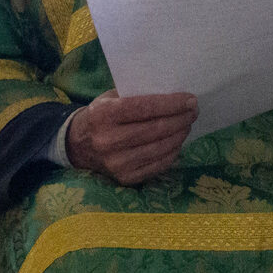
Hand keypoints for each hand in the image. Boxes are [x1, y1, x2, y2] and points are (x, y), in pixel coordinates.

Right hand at [66, 90, 197, 185]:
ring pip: (160, 147)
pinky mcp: (125, 178)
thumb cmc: (101, 114)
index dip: (172, 104)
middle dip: (181, 118)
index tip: (191, 100)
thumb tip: (173, 93)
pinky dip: (173, 152)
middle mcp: (108, 141)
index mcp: (103, 115)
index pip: (145, 108)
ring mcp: (116, 163)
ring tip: (187, 124)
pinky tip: (177, 141)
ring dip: (180, 134)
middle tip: (194, 111)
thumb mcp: (110, 98)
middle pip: (156, 129)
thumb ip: (136, 94)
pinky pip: (158, 164)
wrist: (78, 145)